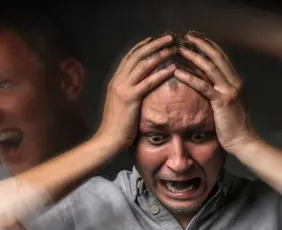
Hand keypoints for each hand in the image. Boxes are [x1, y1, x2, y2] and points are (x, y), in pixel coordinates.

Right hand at [95, 35, 177, 149]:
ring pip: (143, 64)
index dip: (142, 46)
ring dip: (160, 53)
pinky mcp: (130, 98)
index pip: (129, 57)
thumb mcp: (121, 105)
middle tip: (169, 37)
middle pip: (137, 55)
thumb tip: (141, 89)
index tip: (154, 39)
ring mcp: (123, 88)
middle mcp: (118, 81)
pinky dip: (162, 73)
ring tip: (173, 47)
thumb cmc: (117, 127)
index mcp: (115, 81)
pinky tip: (173, 68)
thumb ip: (129, 94)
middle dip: (154, 44)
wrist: (108, 140)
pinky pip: (149, 82)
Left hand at [174, 33, 259, 153]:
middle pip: (216, 57)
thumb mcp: (229, 105)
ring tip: (180, 49)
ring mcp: (229, 91)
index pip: (222, 57)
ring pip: (210, 68)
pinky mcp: (222, 102)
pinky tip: (178, 72)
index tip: (196, 38)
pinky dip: (190, 77)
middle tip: (187, 36)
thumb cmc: (234, 127)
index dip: (209, 46)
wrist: (244, 142)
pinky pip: (203, 86)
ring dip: (193, 56)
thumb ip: (221, 92)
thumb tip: (208, 85)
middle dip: (201, 44)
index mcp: (235, 82)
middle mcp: (234, 83)